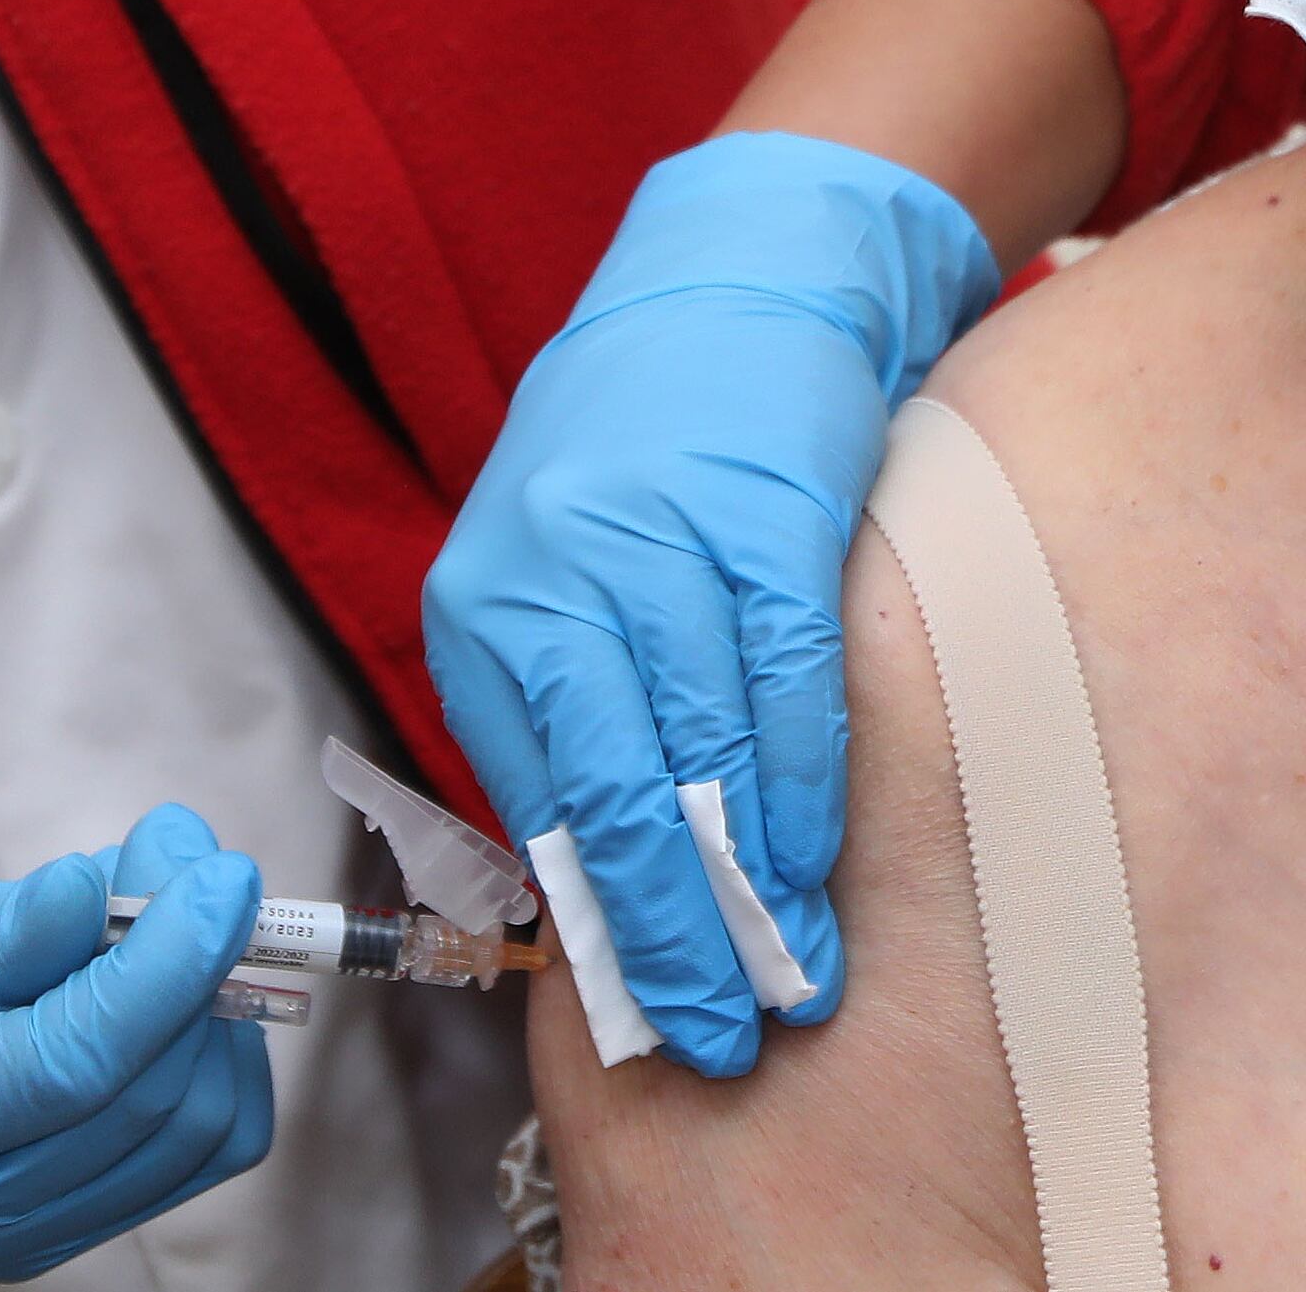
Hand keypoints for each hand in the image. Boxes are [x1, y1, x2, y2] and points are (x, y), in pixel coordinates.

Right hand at [0, 806, 270, 1283]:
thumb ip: (10, 925)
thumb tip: (116, 894)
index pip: (70, 1066)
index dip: (167, 964)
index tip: (221, 874)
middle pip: (144, 1105)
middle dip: (193, 966)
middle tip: (183, 852)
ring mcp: (6, 1241)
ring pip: (187, 1138)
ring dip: (211, 1008)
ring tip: (163, 902)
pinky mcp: (54, 1224)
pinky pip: (185, 1156)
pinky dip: (206, 1059)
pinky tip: (165, 979)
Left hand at [424, 133, 999, 1075]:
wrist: (740, 277)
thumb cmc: (645, 449)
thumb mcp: (559, 571)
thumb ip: (568, 709)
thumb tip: (603, 888)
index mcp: (485, 604)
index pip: (542, 800)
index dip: (603, 924)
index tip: (650, 1017)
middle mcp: (555, 572)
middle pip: (620, 794)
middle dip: (678, 933)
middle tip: (726, 1029)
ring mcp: (660, 541)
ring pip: (707, 753)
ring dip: (754, 883)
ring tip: (796, 972)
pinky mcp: (762, 513)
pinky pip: (785, 681)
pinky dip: (805, 781)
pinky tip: (820, 854)